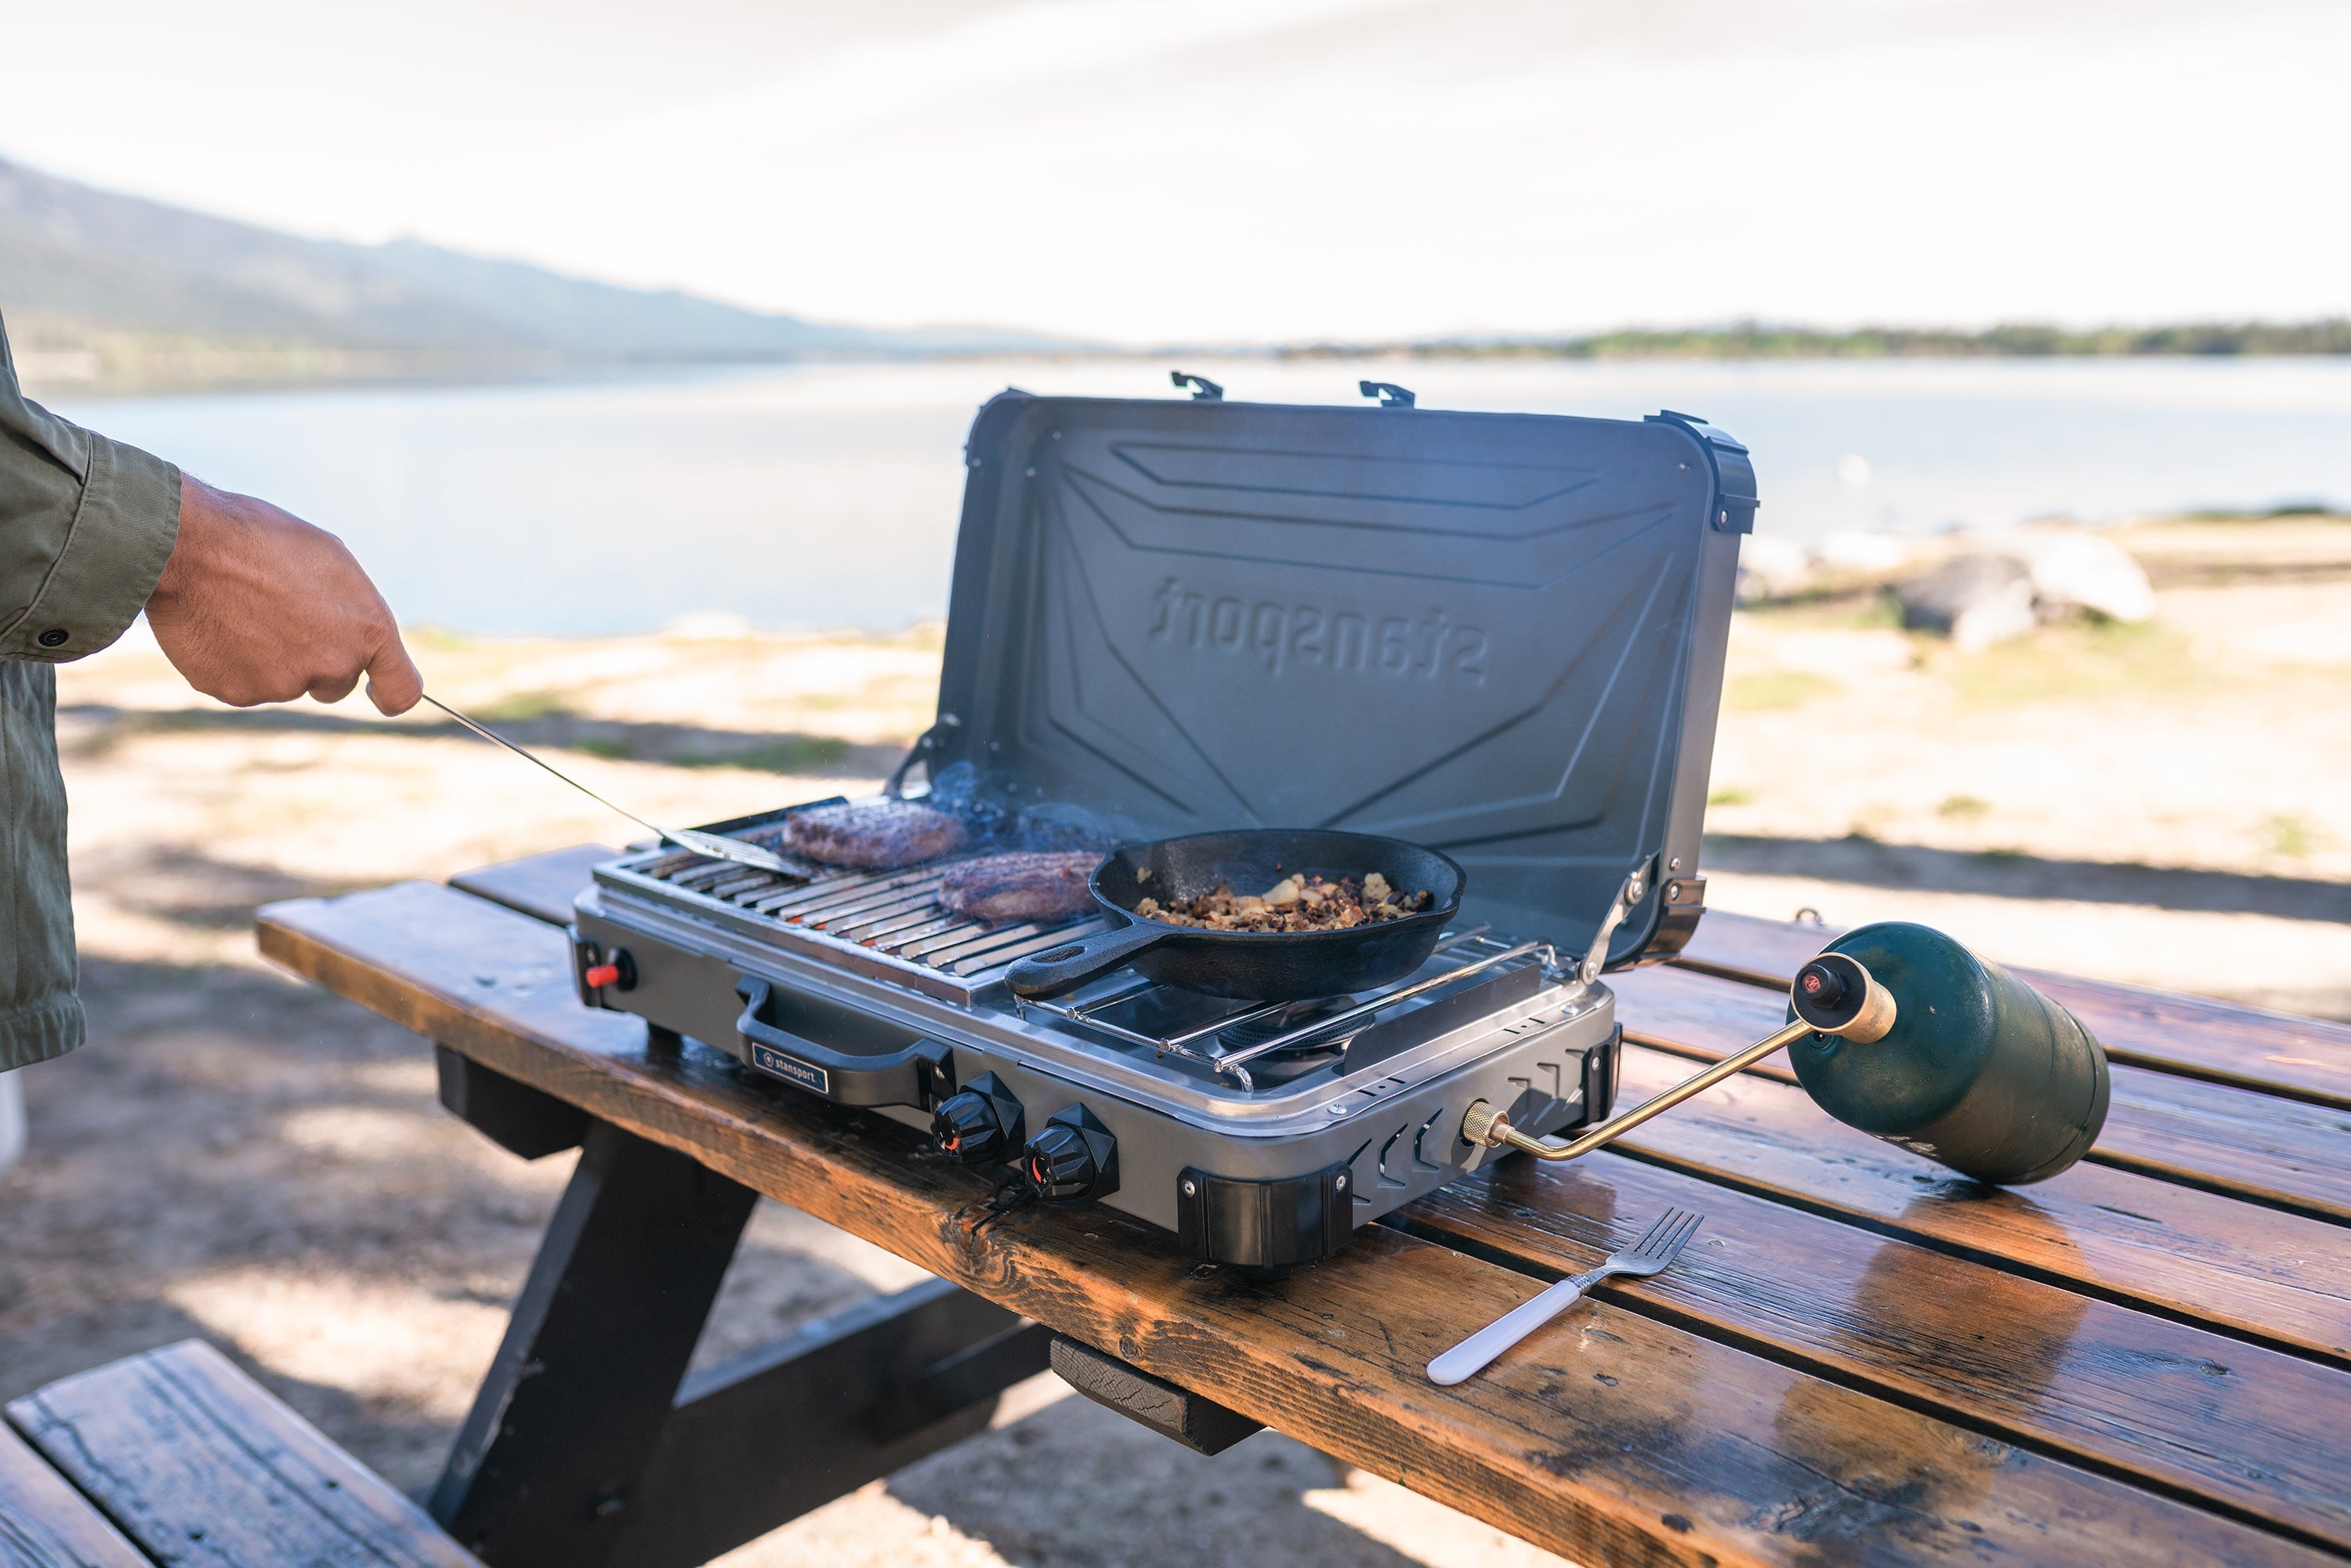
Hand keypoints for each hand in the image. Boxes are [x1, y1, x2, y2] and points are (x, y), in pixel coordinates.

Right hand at [144, 475, 423, 714]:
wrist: (187, 544)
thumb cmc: (261, 539)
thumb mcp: (329, 560)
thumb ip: (351, 610)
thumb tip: (352, 635)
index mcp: (368, 631)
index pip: (401, 691)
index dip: (387, 694)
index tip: (375, 692)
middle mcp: (334, 665)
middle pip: (335, 685)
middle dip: (316, 661)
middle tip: (281, 616)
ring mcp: (284, 685)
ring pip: (285, 682)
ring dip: (270, 656)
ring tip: (241, 608)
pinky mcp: (238, 693)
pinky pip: (242, 683)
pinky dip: (232, 662)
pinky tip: (217, 624)